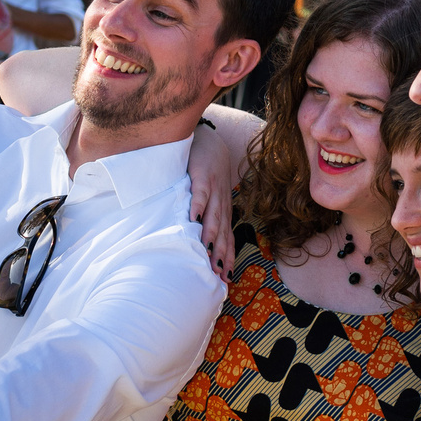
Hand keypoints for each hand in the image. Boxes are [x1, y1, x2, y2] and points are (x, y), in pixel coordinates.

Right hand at [186, 122, 243, 277]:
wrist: (211, 142)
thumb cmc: (209, 175)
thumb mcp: (212, 198)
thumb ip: (208, 217)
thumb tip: (202, 242)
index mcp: (223, 211)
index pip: (228, 238)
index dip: (228, 257)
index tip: (226, 278)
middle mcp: (222, 204)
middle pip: (223, 232)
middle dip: (221, 253)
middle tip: (217, 273)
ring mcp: (214, 191)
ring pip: (213, 215)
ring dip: (211, 234)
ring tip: (207, 251)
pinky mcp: (203, 177)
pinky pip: (201, 193)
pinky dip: (198, 205)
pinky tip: (193, 217)